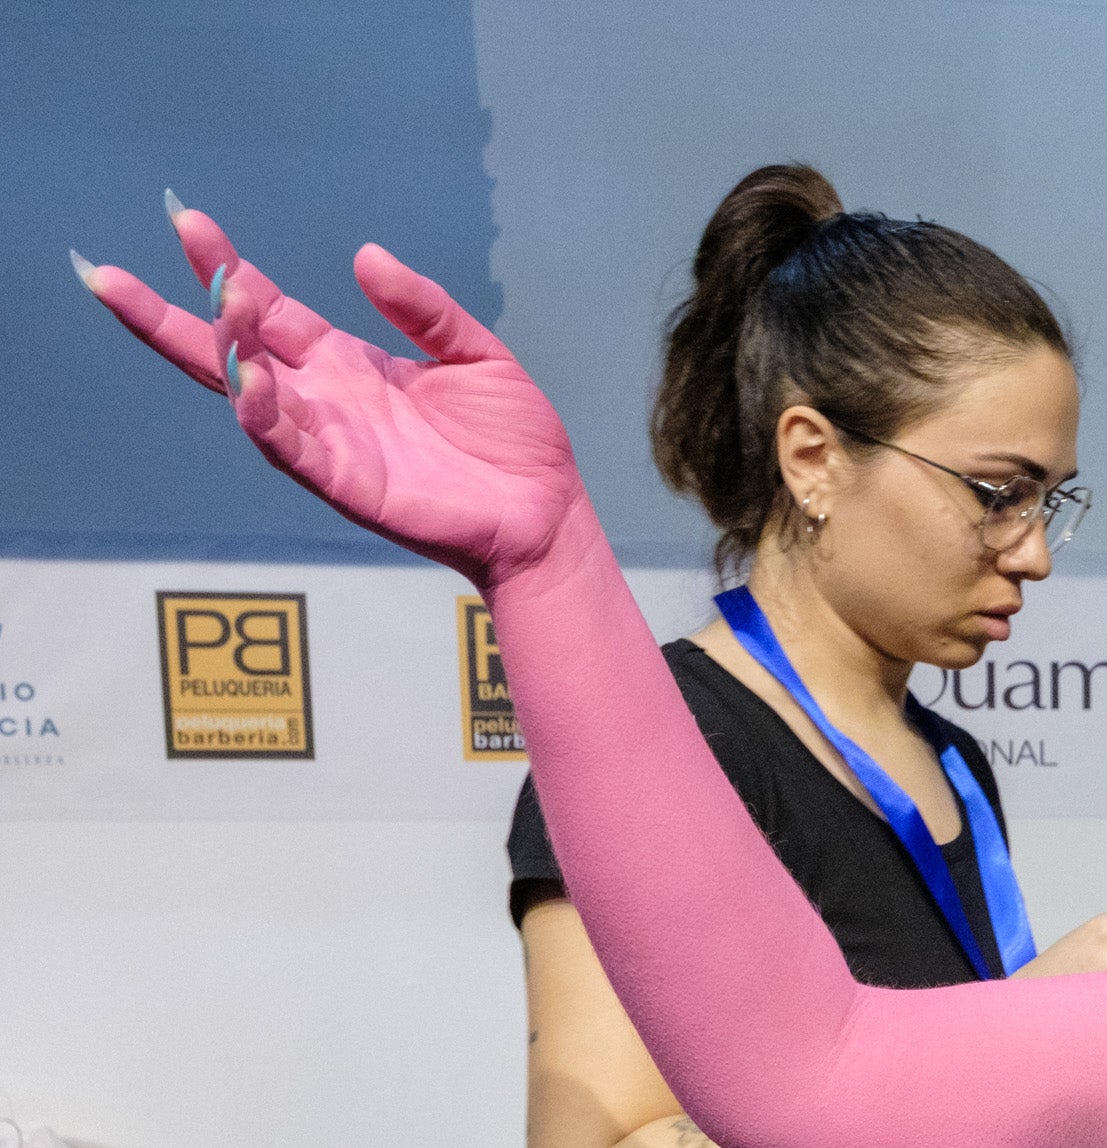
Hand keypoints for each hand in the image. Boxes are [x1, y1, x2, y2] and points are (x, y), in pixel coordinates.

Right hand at [83, 203, 586, 589]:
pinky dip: (263, 416)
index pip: (269, 310)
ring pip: (251, 395)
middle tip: (107, 277)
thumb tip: (366, 257)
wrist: (548, 514)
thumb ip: (423, 309)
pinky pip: (290, 449)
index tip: (187, 223)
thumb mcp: (475, 356)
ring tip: (218, 303)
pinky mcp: (347, 484)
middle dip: (169, 317)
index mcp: (346, 364)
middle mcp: (324, 400)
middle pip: (229, 351)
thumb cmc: (513, 441)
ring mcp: (329, 442)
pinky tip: (246, 380)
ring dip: (225, 351)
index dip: (227, 269)